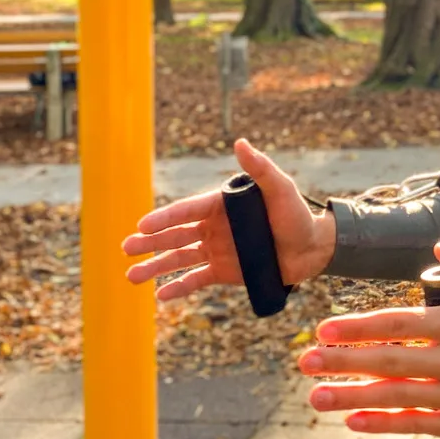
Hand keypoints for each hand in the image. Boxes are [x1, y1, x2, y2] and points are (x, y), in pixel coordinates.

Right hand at [121, 138, 335, 301]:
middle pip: (175, 236)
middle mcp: (214, 227)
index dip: (164, 218)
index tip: (142, 225)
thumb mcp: (280, 189)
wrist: (314, 248)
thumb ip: (260, 168)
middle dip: (149, 243)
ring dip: (155, 267)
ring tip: (131, 276)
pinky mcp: (225, 271)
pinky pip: (197, 280)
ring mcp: (217, 250)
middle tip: (125, 249)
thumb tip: (240, 143)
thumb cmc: (298, 214)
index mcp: (221, 206)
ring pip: (179, 259)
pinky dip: (179, 287)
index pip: (186, 211)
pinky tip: (160, 295)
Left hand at [299, 235, 439, 438]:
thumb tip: (439, 249)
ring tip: (317, 396)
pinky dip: (384, 424)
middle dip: (344, 363)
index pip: (401, 324)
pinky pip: (417, 426)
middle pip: (391, 362)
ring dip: (353, 397)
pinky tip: (354, 420)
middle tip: (307, 362)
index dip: (359, 327)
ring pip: (398, 398)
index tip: (325, 329)